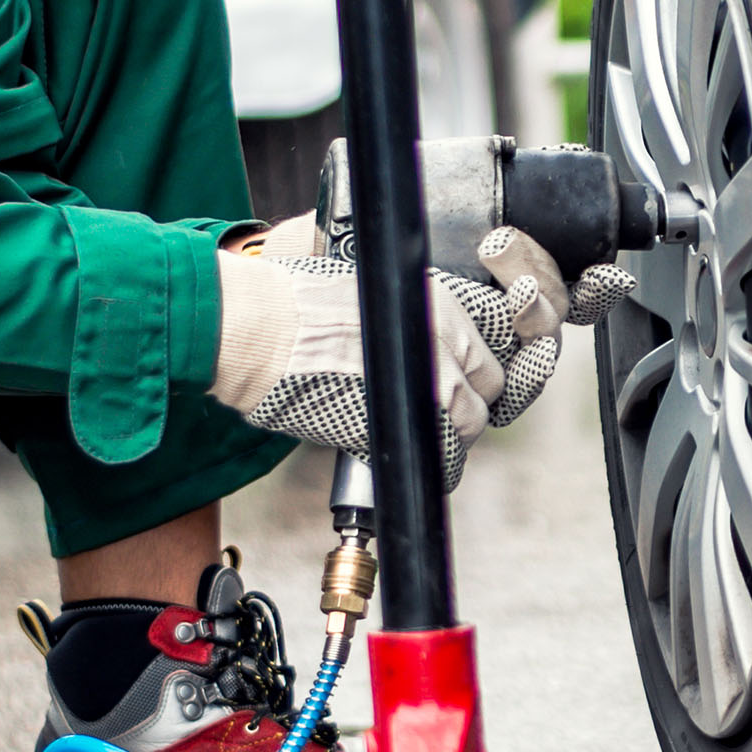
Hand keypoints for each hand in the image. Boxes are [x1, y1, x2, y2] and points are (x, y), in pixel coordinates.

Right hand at [210, 225, 632, 485]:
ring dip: (449, 434)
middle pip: (492, 385)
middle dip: (467, 401)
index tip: (465, 378)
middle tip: (431, 410)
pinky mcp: (411, 422)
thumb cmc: (289, 305)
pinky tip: (404, 456)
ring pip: (472, 423)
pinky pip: (444, 457)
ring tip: (412, 433)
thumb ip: (400, 311)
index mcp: (438, 297)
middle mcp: (447, 337)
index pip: (494, 337)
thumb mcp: (361, 286)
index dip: (478, 364)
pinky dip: (430, 465)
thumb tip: (409, 337)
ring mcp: (433, 382)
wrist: (257, 330)